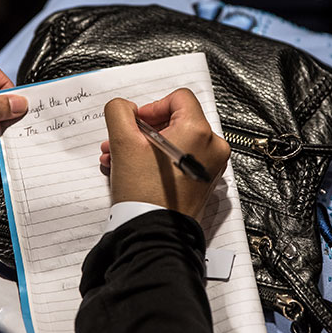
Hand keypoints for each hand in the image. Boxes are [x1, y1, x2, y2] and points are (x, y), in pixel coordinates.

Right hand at [100, 88, 229, 219]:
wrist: (154, 234)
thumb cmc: (145, 194)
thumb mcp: (123, 143)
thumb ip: (120, 111)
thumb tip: (126, 108)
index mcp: (199, 132)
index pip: (179, 98)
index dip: (152, 107)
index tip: (137, 122)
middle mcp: (211, 148)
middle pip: (175, 122)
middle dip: (142, 131)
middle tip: (122, 141)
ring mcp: (209, 167)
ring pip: (174, 142)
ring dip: (145, 147)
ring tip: (120, 158)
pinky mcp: (202, 182)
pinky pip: (180, 160)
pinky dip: (157, 161)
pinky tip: (132, 170)